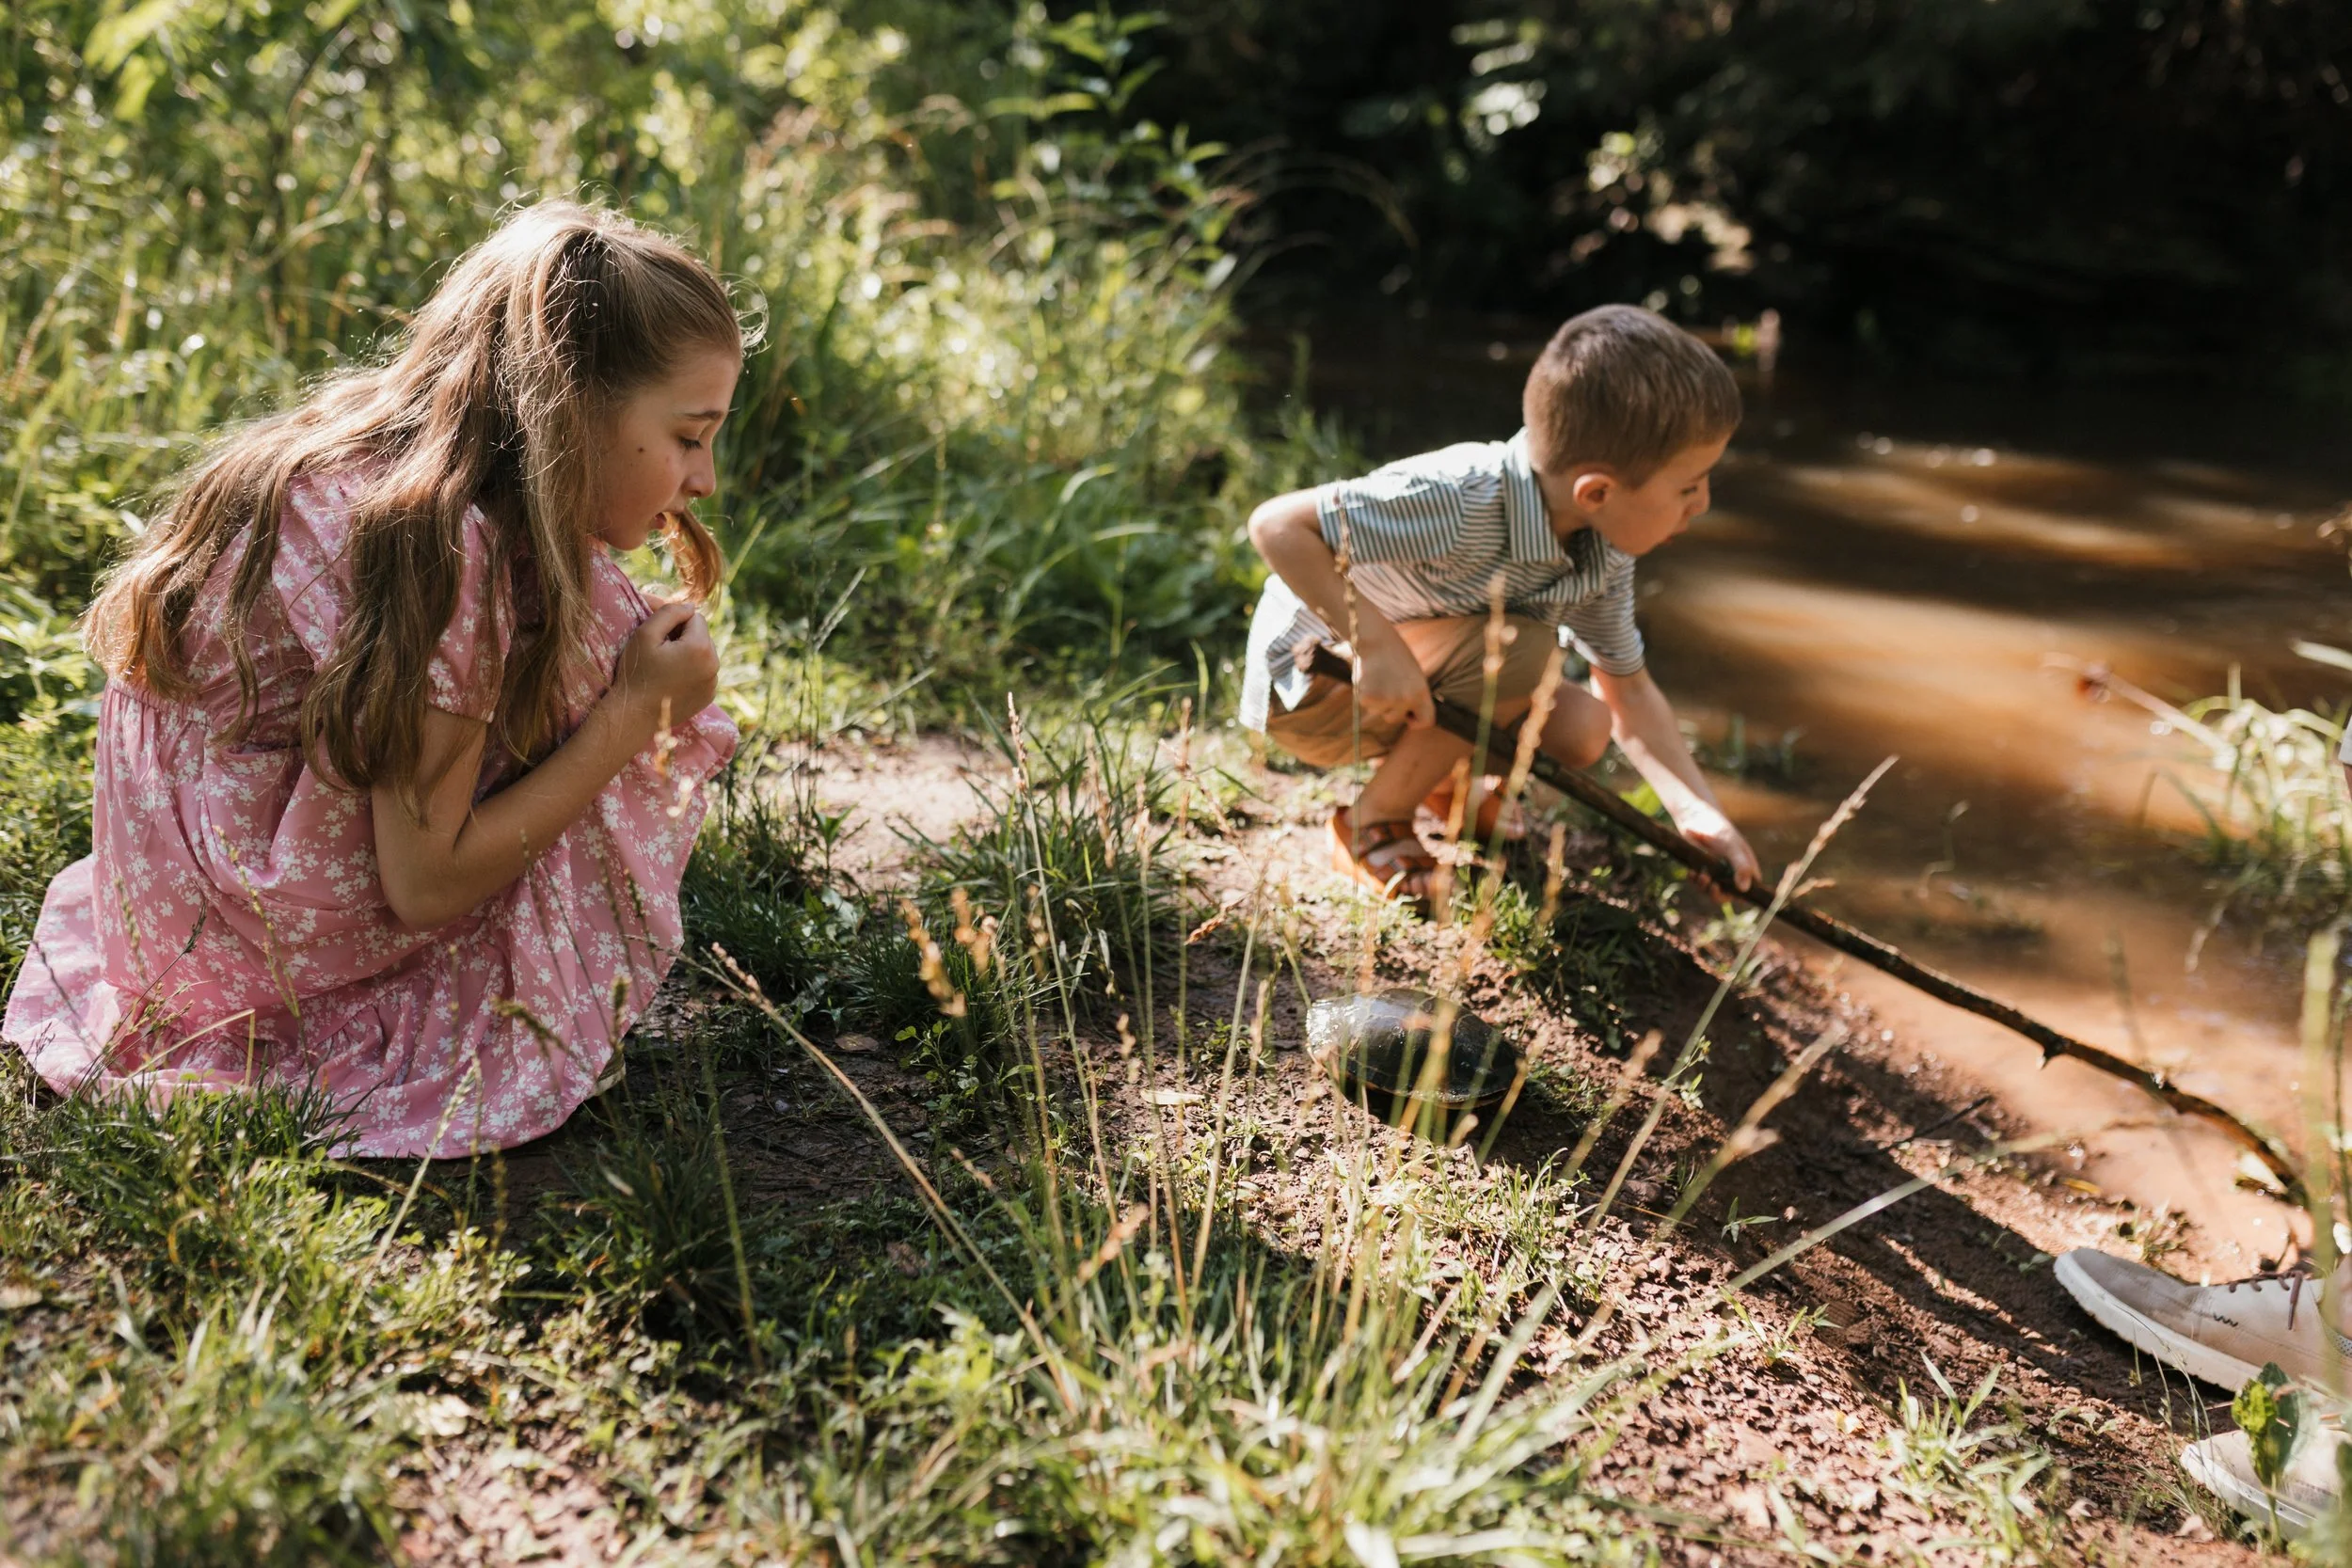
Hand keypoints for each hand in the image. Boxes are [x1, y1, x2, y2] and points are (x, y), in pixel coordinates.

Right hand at [610, 599, 718, 731]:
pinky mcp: (708, 696)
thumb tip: (689, 606)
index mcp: (701, 648)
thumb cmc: (636, 672)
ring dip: (688, 652)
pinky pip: (704, 673)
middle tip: (660, 648)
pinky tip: (672, 678)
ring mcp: (713, 683)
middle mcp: (714, 665)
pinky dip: (691, 670)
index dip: (674, 621)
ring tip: (665, 663)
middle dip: (684, 636)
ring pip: (704, 654)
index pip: (694, 617)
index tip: (658, 633)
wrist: (634, 714)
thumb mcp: (646, 633)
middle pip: (702, 635)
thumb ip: (669, 612)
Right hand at [1351, 638, 1433, 729]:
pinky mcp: (1369, 698)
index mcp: (1421, 692)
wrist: (1376, 638)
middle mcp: (1406, 698)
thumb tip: (1410, 715)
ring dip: (1376, 701)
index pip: (1426, 721)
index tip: (1408, 716)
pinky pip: (1366, 705)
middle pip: (1395, 718)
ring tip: (1378, 678)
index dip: (1416, 721)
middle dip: (1389, 708)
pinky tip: (1368, 678)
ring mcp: (1387, 699)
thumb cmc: (1394, 654)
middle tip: (1386, 685)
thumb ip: (1413, 695)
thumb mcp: (1413, 675)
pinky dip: (1365, 695)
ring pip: (1379, 712)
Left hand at [1672, 799, 1760, 891]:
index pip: (1750, 891)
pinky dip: (1695, 881)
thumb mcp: (1732, 848)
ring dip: (1705, 887)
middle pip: (1728, 896)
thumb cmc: (1720, 830)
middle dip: (1719, 894)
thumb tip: (1745, 889)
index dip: (1743, 897)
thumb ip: (1741, 867)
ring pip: (1712, 891)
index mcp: (1747, 868)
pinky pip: (1700, 883)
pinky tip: (1692, 873)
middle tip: (1712, 886)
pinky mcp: (1703, 870)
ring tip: (1700, 875)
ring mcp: (1717, 873)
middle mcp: (1733, 873)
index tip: (1731, 895)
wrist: (1697, 819)